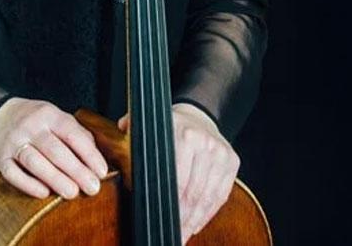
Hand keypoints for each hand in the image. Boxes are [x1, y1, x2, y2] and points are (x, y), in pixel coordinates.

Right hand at [0, 97, 109, 199]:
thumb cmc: (34, 121)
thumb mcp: (56, 118)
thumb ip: (76, 134)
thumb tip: (96, 158)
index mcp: (49, 115)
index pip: (72, 134)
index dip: (89, 154)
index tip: (102, 171)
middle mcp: (30, 127)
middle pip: (55, 150)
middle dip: (76, 170)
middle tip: (92, 187)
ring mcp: (13, 142)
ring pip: (35, 162)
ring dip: (55, 178)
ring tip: (72, 193)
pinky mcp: (0, 157)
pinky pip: (13, 173)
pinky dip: (28, 184)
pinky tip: (44, 193)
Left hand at [119, 103, 238, 242]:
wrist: (198, 117)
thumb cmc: (167, 130)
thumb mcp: (147, 126)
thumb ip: (132, 133)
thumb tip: (118, 138)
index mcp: (182, 133)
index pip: (175, 177)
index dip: (167, 203)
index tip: (159, 219)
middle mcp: (204, 142)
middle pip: (192, 190)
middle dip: (180, 217)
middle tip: (169, 233)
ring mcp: (220, 153)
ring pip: (207, 196)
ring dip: (193, 220)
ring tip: (182, 235)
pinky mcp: (232, 162)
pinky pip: (220, 195)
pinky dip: (208, 213)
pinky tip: (196, 224)